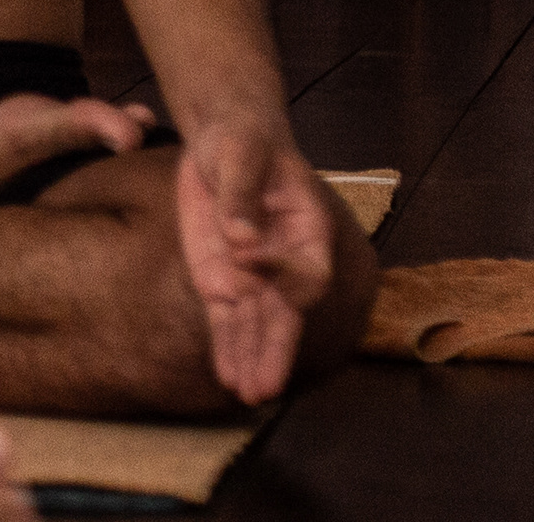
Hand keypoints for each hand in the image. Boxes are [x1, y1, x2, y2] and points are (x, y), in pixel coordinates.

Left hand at [172, 124, 337, 401]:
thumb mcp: (241, 154)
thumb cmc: (244, 141)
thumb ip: (242, 195)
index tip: (245, 263)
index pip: (308, 272)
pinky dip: (227, 346)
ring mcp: (254, 274)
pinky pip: (227, 318)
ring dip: (253, 359)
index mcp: (310, 233)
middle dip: (274, 350)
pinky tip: (228, 376)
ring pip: (257, 325)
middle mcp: (287, 262)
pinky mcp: (223, 277)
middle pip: (286, 314)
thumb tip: (241, 239)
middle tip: (265, 388)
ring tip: (247, 396)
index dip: (282, 276)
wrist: (223, 139)